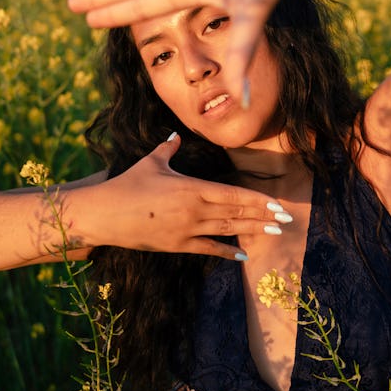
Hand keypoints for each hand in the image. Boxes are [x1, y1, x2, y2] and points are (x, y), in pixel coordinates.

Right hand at [79, 134, 290, 259]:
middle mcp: (194, 209)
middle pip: (236, 212)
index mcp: (192, 187)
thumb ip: (168, 149)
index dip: (258, 199)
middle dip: (263, 215)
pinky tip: (243, 254)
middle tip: (286, 219)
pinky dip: (226, 251)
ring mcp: (187, 229)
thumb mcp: (151, 162)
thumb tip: (175, 136)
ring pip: (227, 229)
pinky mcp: (177, 245)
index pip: (233, 193)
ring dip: (252, 230)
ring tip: (274, 232)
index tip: (276, 203)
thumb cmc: (127, 184)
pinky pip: (208, 248)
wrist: (104, 214)